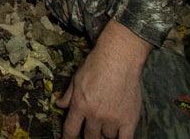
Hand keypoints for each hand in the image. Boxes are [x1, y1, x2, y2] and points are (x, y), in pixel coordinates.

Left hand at [57, 20, 151, 138]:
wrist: (119, 58)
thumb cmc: (97, 65)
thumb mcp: (76, 79)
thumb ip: (68, 95)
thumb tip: (59, 105)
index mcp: (80, 105)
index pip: (71, 130)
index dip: (68, 138)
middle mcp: (95, 114)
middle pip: (89, 136)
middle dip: (88, 135)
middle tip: (90, 130)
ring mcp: (113, 118)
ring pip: (107, 136)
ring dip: (106, 131)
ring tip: (107, 119)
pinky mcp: (130, 119)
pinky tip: (118, 135)